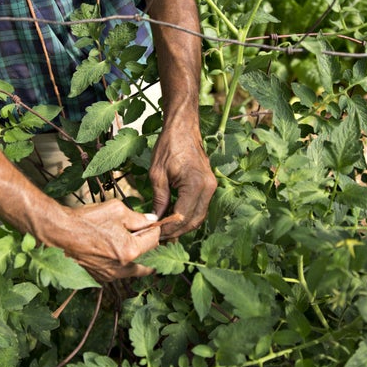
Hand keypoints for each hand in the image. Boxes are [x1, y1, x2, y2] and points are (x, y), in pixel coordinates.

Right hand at [38, 200, 160, 281]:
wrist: (62, 232)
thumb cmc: (88, 220)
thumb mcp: (117, 210)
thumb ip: (138, 217)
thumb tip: (151, 220)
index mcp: (130, 249)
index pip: (154, 239)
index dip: (154, 228)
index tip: (150, 223)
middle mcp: (123, 266)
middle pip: (149, 258)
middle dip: (150, 245)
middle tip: (144, 234)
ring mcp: (112, 274)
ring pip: (136, 269)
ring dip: (139, 258)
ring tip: (133, 244)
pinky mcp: (102, 276)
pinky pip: (121, 272)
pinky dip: (124, 264)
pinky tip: (117, 251)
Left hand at [150, 123, 216, 239]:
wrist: (183, 128)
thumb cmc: (169, 145)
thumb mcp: (157, 173)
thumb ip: (159, 198)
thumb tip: (156, 219)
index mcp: (195, 184)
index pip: (182, 216)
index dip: (168, 228)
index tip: (155, 234)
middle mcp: (208, 188)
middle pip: (194, 221)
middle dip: (177, 232)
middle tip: (160, 238)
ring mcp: (211, 187)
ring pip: (199, 216)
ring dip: (183, 226)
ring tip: (166, 233)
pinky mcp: (209, 185)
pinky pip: (200, 207)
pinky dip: (189, 216)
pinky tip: (175, 220)